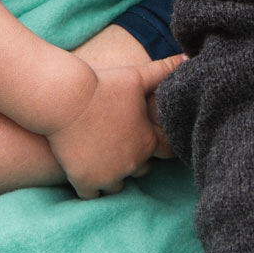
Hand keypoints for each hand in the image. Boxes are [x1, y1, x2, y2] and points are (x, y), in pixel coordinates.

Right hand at [46, 56, 186, 198]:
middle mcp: (131, 164)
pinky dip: (91, 186)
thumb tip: (188, 58)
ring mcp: (108, 176)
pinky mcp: (85, 181)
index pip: (166, 152)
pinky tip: (88, 171)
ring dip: (114, 173)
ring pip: (118, 184)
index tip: (151, 137)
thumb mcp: (137, 76)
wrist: (64, 99)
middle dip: (136, 158)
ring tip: (105, 157)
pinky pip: (93, 194)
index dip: (160, 144)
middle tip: (124, 144)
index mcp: (147, 142)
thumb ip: (164, 71)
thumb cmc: (102, 86)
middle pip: (142, 169)